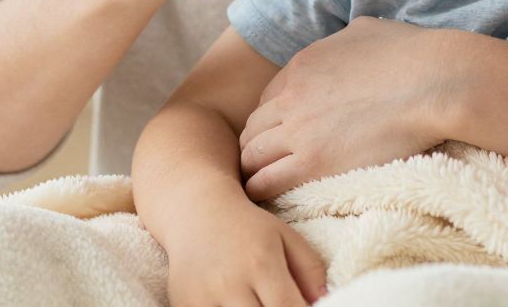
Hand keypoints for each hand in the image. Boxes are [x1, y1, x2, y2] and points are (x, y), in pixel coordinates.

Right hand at [163, 201, 326, 306]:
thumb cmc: (248, 226)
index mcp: (261, 263)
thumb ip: (311, 270)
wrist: (196, 211)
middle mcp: (230, 283)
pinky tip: (235, 305)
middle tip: (279, 306)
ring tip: (256, 304)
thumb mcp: (286, 237)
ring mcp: (202, 297)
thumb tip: (324, 301)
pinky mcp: (183, 304)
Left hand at [237, 17, 449, 200]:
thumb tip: (344, 47)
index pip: (268, 100)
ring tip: (264, 182)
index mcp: (301, 66)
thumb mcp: (363, 31)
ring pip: (252, 156)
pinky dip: (262, 189)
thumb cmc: (411, 55)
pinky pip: (266, 182)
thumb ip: (340, 43)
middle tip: (270, 161)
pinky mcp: (313, 163)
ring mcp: (299, 131)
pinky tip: (269, 196)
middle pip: (253, 129)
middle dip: (257, 144)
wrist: (434, 82)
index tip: (284, 134)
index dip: (274, 118)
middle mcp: (292, 97)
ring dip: (255, 168)